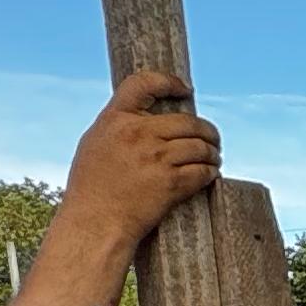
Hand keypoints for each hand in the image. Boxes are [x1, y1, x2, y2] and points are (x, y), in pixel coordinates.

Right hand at [57, 71, 219, 243]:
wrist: (95, 223)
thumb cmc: (91, 189)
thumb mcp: (94, 144)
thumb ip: (118, 127)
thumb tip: (144, 116)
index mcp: (115, 119)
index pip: (144, 83)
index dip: (168, 82)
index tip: (185, 89)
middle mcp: (137, 133)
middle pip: (187, 120)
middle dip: (206, 130)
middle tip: (212, 138)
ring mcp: (155, 157)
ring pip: (200, 145)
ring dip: (212, 152)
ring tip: (214, 157)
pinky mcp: (170, 182)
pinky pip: (202, 171)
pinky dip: (210, 171)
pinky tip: (210, 173)